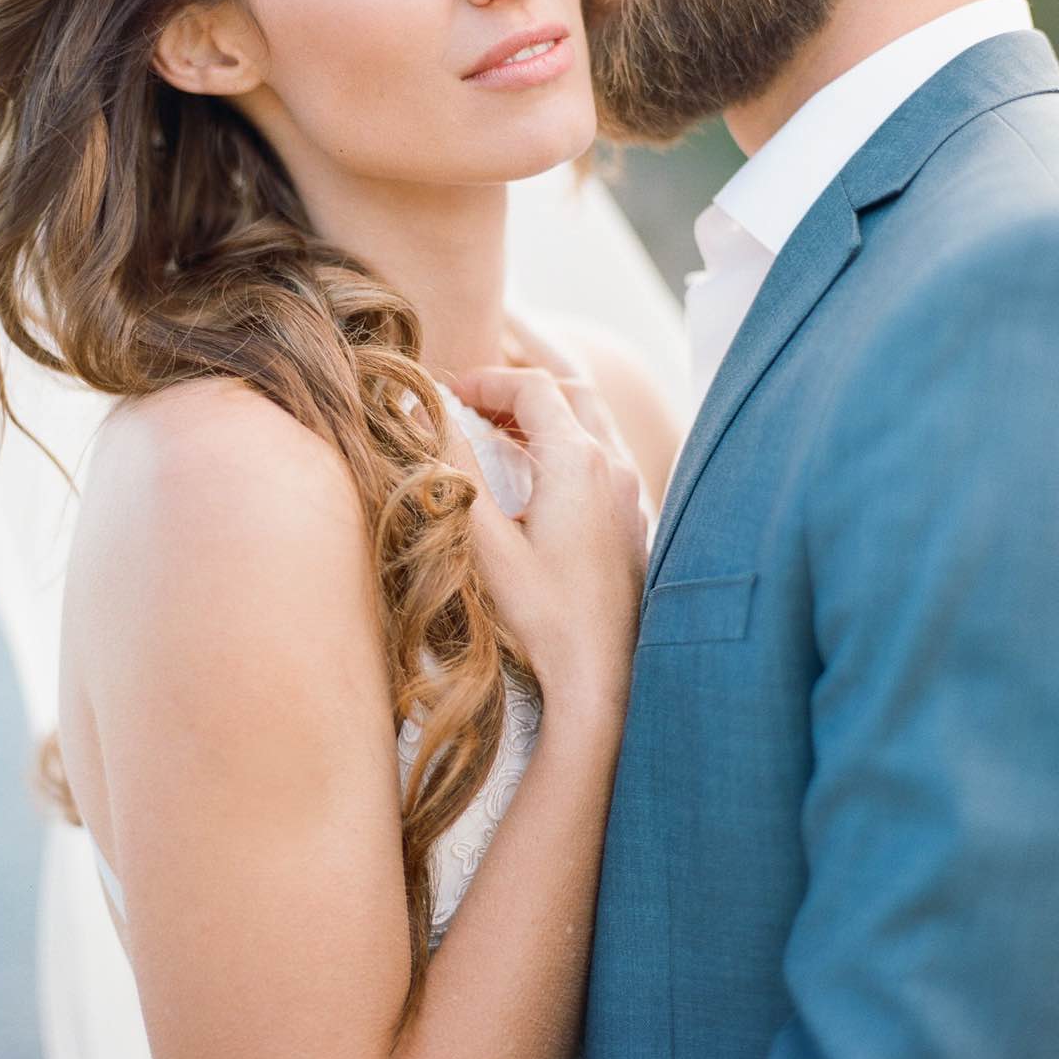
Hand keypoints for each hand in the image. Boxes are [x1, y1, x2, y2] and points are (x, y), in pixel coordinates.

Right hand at [450, 360, 646, 726]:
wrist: (600, 678)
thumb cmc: (541, 616)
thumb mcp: (484, 542)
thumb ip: (454, 470)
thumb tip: (427, 413)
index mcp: (579, 461)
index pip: (533, 389)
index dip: (487, 381)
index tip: (448, 393)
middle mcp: (613, 467)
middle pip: (570, 393)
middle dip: (519, 388)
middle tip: (472, 402)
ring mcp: (628, 494)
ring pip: (591, 423)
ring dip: (545, 415)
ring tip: (496, 431)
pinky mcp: (631, 522)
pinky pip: (601, 457)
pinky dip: (565, 444)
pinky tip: (534, 477)